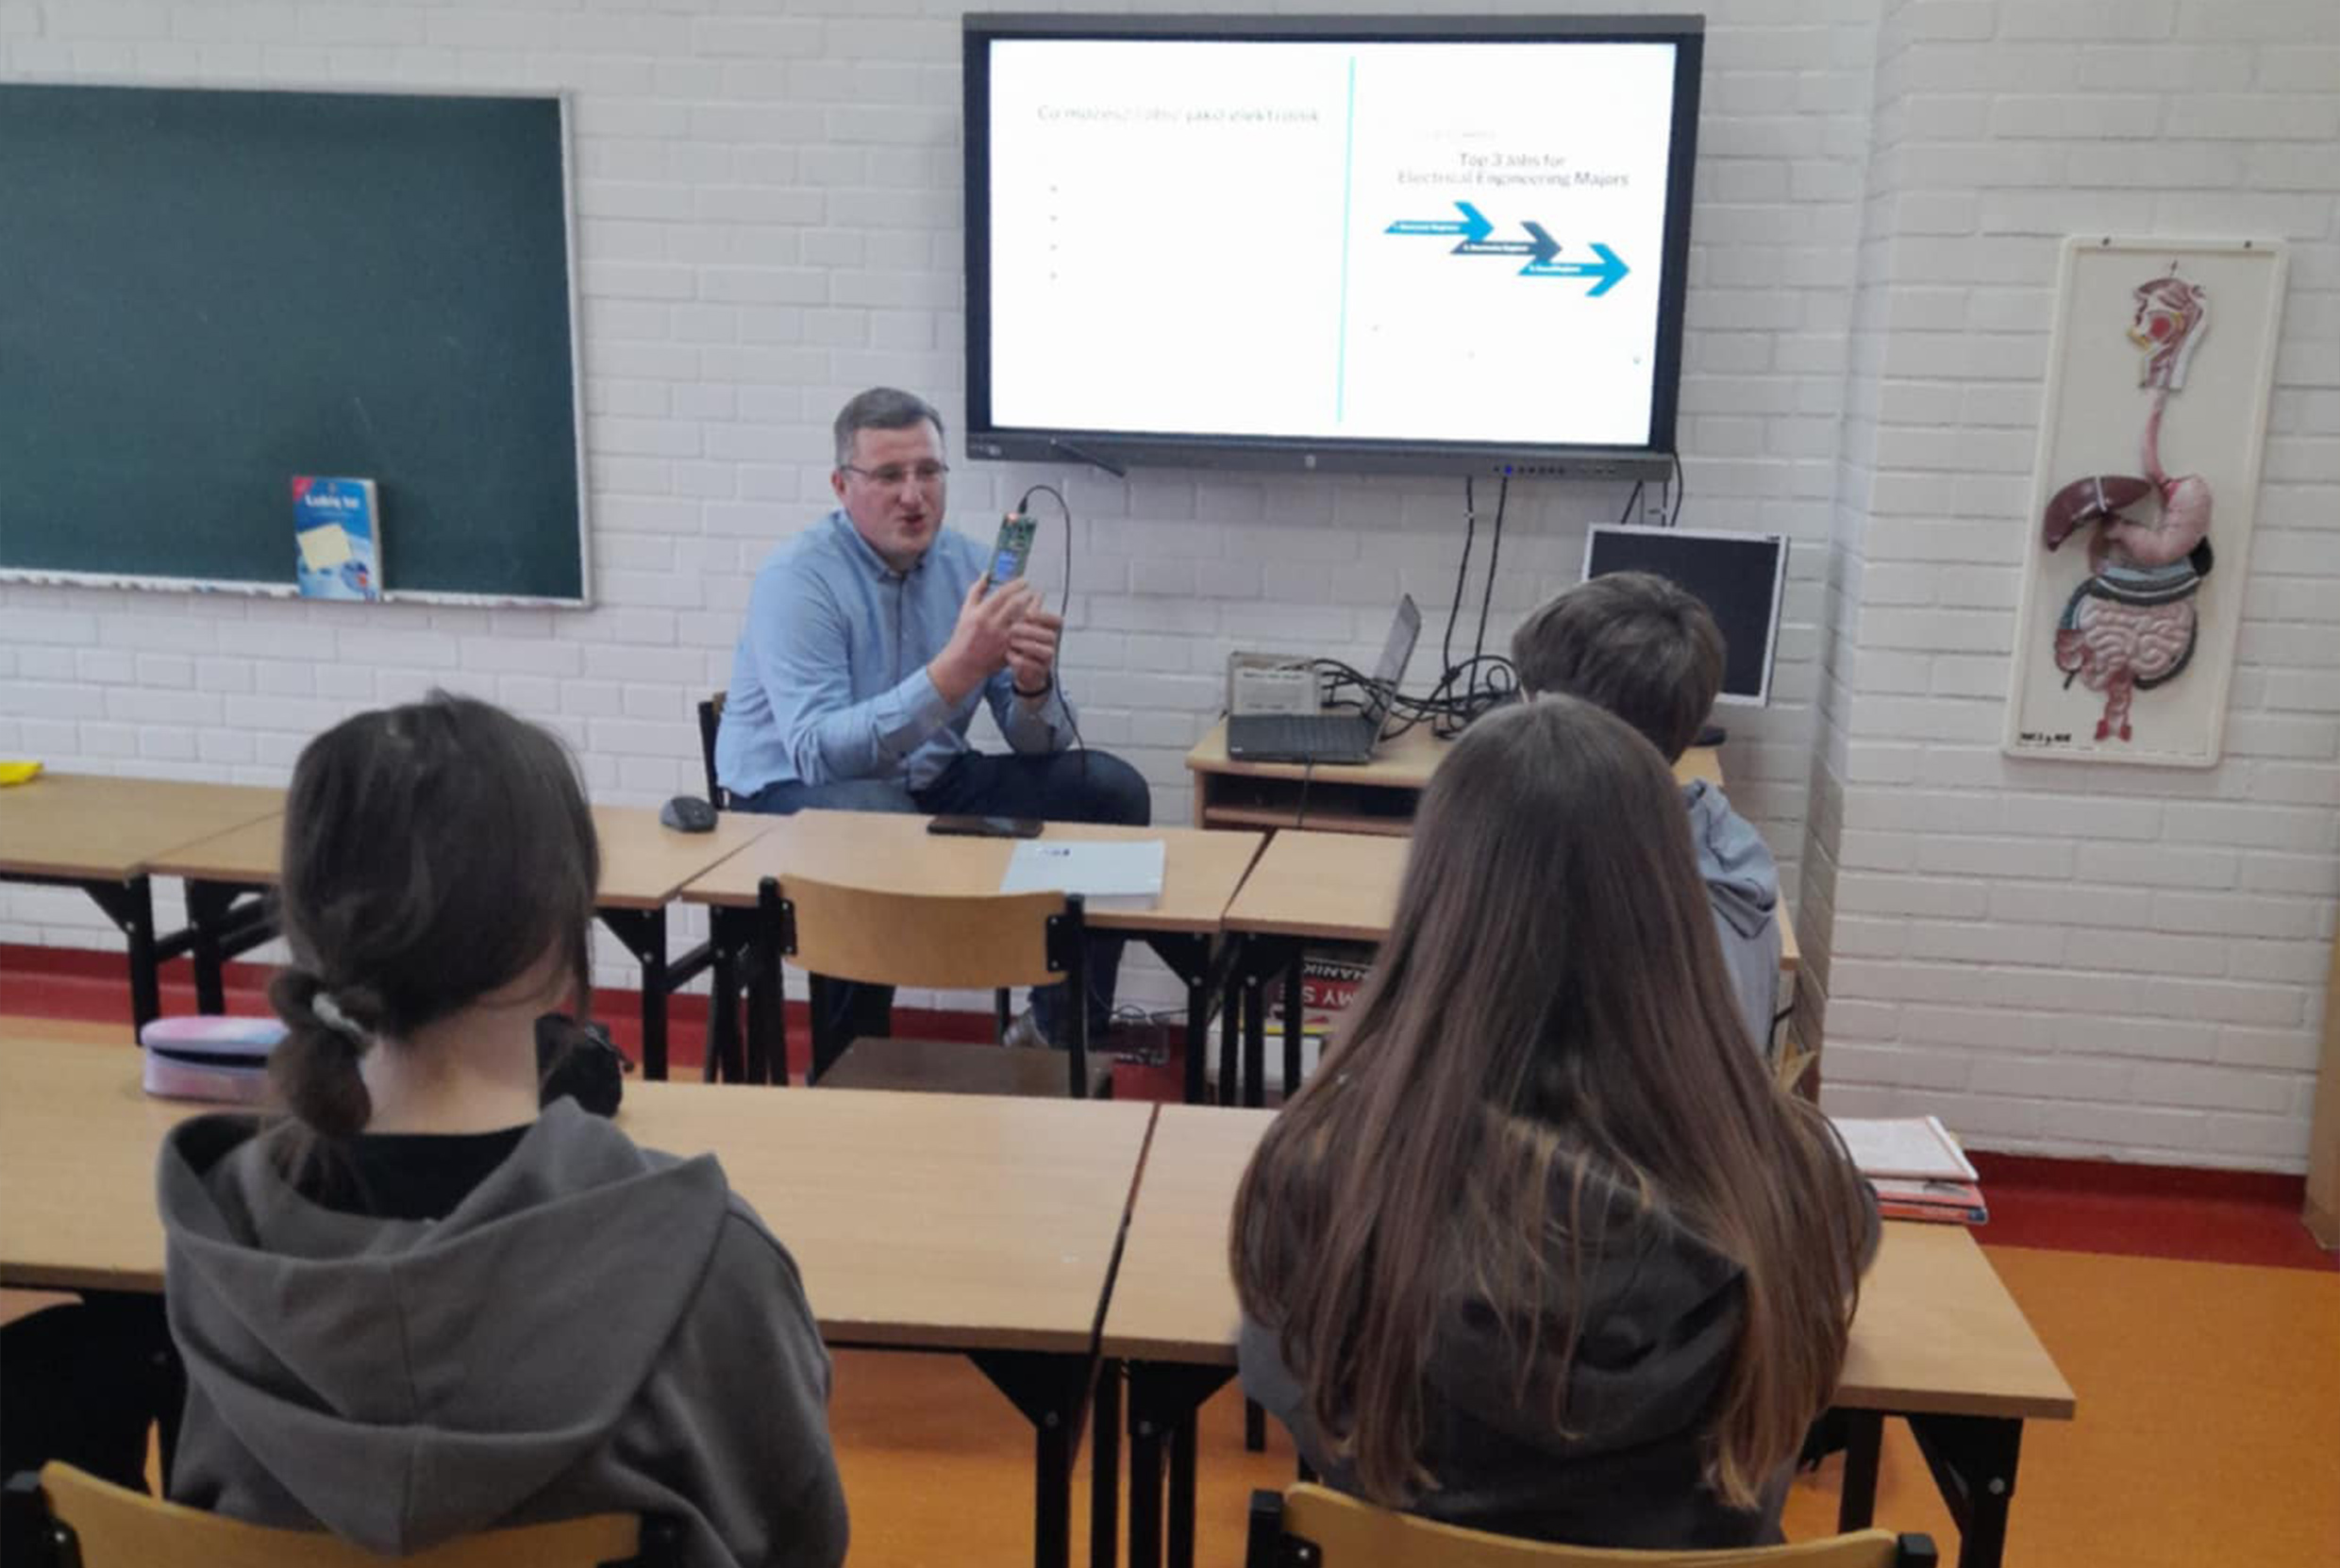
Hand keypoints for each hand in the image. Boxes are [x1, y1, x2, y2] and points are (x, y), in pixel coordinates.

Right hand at [930, 576, 1037, 704]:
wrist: (963, 663)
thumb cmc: (964, 635)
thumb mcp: (966, 611)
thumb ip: (976, 591)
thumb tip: (986, 573)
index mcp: (981, 613)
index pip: (1002, 594)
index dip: (1016, 585)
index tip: (1024, 581)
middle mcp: (992, 625)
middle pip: (1015, 605)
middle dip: (1027, 595)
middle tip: (1033, 590)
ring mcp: (1001, 638)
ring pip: (1022, 620)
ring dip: (1032, 610)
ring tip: (1037, 604)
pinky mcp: (1008, 649)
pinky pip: (1023, 635)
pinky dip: (1030, 627)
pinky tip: (1035, 621)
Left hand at [1007, 609, 1060, 697]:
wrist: (1025, 669)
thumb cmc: (1023, 643)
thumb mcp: (1024, 625)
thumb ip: (1026, 610)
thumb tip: (1027, 591)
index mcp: (1050, 630)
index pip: (1056, 621)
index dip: (1044, 616)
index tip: (1028, 613)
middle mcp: (1052, 644)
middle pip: (1050, 635)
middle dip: (1031, 631)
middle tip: (1013, 628)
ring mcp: (1048, 658)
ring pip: (1046, 651)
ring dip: (1027, 645)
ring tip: (1012, 642)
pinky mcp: (1040, 671)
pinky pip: (1034, 666)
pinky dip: (1020, 661)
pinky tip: (1009, 655)